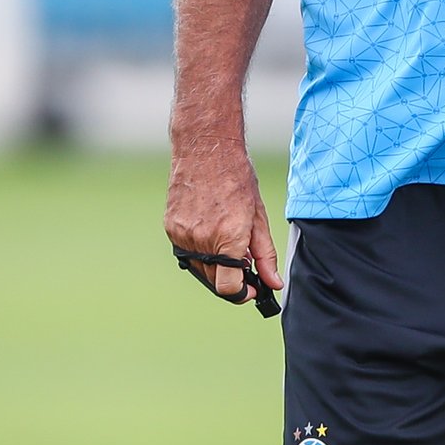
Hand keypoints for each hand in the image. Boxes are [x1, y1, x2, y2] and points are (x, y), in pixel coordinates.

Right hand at [165, 140, 281, 304]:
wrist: (206, 150)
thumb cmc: (236, 178)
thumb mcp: (259, 217)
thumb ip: (265, 254)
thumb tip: (273, 281)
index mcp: (228, 237)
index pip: (228, 288)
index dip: (242, 294)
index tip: (251, 289)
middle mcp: (202, 239)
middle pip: (214, 281)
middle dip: (231, 278)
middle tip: (244, 262)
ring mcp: (183, 235)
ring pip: (200, 269)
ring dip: (215, 265)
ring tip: (227, 240)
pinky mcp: (171, 228)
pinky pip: (187, 252)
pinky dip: (201, 250)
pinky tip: (211, 230)